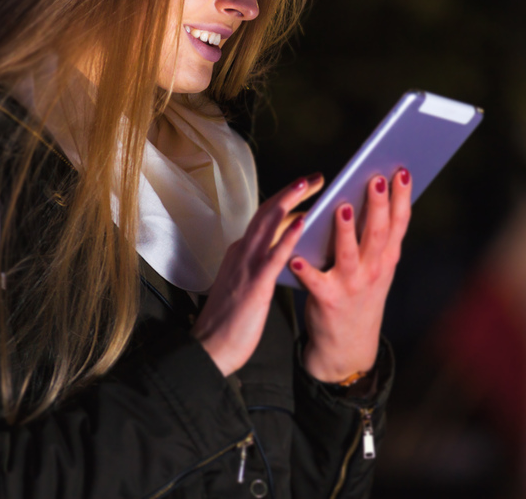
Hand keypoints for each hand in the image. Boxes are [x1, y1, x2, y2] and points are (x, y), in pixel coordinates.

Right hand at [192, 174, 324, 375]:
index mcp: (239, 253)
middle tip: (315, 178)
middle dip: (291, 191)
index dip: (285, 201)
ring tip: (309, 183)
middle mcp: (241, 252)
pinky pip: (274, 255)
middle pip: (266, 212)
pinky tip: (303, 222)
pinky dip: (288, 235)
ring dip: (289, 200)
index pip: (264, 219)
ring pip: (267, 223)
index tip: (304, 190)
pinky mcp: (255, 284)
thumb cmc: (229, 322)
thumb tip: (279, 253)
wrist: (210, 348)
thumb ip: (257, 266)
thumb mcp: (242, 284)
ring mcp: (246, 266)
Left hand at [290, 168, 410, 382]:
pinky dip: (305, 270)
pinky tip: (296, 257)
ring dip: (344, 231)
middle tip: (374, 179)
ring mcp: (351, 286)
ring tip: (340, 207)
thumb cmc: (360, 295)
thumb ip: (378, 237)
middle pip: (376, 233)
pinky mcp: (327, 300)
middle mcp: (373, 271)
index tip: (402, 171)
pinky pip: (315, 282)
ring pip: (349, 254)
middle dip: (376, 205)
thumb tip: (377, 193)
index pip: (399, 223)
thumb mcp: (379, 268)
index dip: (402, 197)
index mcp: (386, 259)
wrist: (349, 346)